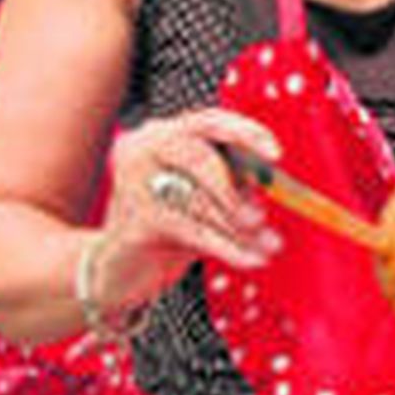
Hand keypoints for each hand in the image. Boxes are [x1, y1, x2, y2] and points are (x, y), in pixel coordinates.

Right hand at [79, 108, 287, 326]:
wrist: (119, 273)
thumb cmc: (168, 231)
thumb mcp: (203, 199)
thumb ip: (231, 183)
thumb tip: (264, 183)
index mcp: (160, 135)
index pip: (208, 121)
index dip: (245, 133)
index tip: (276, 154)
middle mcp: (142, 150)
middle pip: (201, 158)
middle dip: (237, 191)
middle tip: (262, 218)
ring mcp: (133, 183)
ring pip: (201, 201)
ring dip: (241, 229)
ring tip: (268, 246)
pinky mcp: (137, 221)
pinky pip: (196, 231)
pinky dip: (229, 248)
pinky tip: (252, 259)